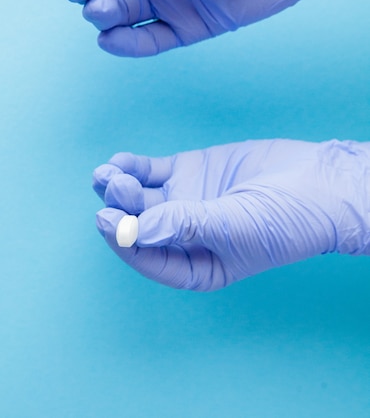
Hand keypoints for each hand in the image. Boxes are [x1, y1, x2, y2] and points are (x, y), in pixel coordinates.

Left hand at [93, 139, 369, 290]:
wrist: (319, 181)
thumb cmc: (287, 220)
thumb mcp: (238, 228)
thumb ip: (188, 225)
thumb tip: (141, 228)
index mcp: (197, 263)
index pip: (150, 258)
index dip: (125, 242)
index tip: (106, 222)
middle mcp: (183, 234)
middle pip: (139, 224)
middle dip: (121, 207)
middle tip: (113, 187)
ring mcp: (183, 200)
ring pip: (139, 197)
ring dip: (119, 186)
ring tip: (106, 173)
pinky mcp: (187, 171)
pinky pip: (151, 171)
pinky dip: (134, 166)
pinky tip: (121, 161)